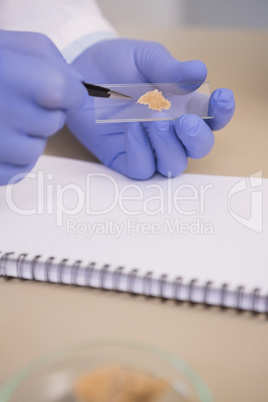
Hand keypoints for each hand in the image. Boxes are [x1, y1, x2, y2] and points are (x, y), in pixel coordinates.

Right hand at [0, 30, 85, 184]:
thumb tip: (80, 88)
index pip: (66, 93)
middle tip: (14, 99)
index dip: (69, 92)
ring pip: (37, 149)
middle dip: (44, 112)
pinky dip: (12, 156)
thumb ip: (50, 59)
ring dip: (27, 136)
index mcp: (17, 78)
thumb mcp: (10, 44)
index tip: (62, 91)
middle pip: (53, 123)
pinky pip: (19, 169)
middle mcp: (5, 115)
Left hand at [67, 39, 234, 179]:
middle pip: (198, 148)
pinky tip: (131, 129)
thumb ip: (171, 69)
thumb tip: (200, 73)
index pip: (213, 118)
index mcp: (185, 107)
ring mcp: (149, 148)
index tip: (221, 98)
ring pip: (173, 165)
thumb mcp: (146, 59)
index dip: (222, 113)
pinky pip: (142, 168)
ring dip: (169, 147)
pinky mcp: (125, 158)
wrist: (82, 72)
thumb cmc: (119, 65)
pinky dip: (141, 152)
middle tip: (185, 121)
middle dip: (197, 138)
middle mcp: (171, 131)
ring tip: (154, 121)